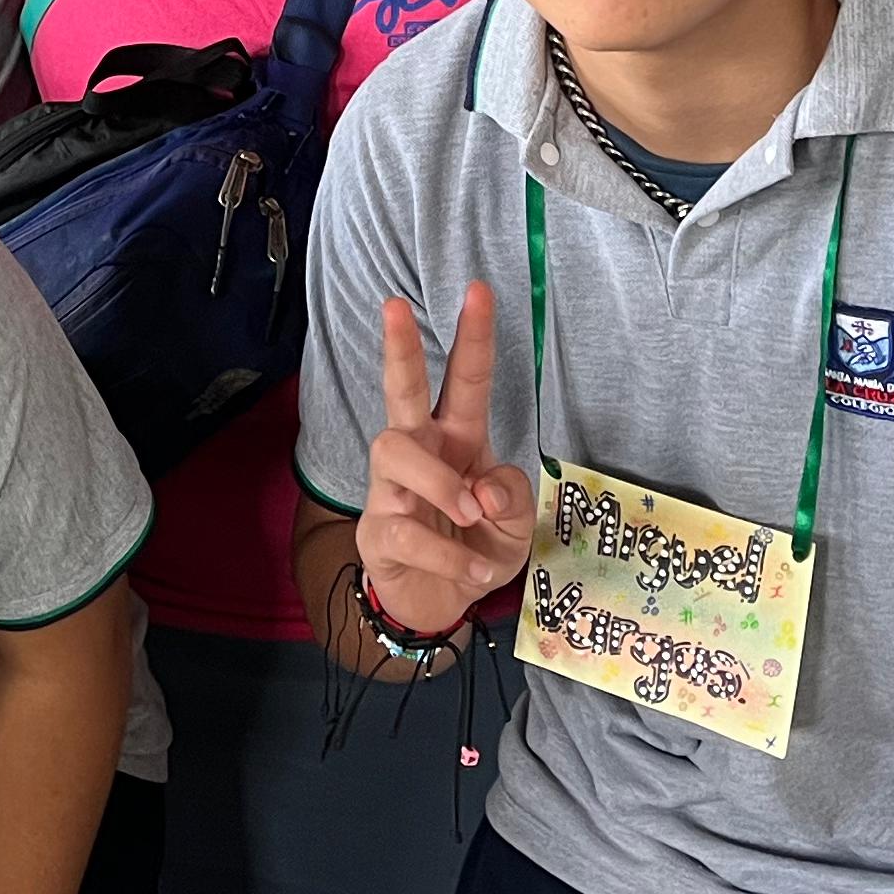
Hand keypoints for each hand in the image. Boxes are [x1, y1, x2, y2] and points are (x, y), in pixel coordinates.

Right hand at [361, 285, 533, 639]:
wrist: (443, 604)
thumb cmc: (478, 543)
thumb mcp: (516, 522)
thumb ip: (510, 494)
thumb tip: (482, 490)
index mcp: (458, 438)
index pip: (465, 380)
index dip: (472, 336)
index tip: (479, 290)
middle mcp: (420, 452)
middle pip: (400, 390)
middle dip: (400, 348)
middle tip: (395, 306)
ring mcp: (391, 490)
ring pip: (395, 452)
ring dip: (440, 482)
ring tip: (472, 515)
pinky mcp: (378, 531)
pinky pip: (406, 530)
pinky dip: (451, 554)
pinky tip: (476, 570)